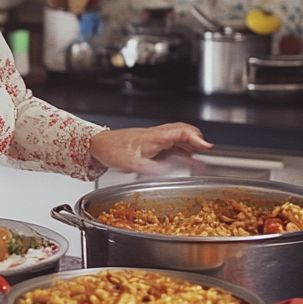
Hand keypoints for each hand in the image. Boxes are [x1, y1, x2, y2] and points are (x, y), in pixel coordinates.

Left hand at [89, 124, 211, 176]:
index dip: (196, 138)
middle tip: (206, 151)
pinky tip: (178, 162)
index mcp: (154, 137)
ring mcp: (152, 141)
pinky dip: (177, 153)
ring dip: (188, 148)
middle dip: (196, 141)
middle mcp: (155, 136)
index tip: (206, 147)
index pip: (181, 132)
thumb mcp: (130, 163)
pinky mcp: (147, 146)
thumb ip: (150, 169)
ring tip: (198, 160)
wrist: (95, 145)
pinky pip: (167, 147)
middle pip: (182, 133)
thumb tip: (168, 172)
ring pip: (175, 140)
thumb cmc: (110, 149)